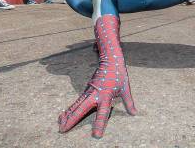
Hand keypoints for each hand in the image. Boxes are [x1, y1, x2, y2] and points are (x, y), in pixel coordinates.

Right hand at [58, 16, 136, 137]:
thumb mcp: (126, 88)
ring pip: (76, 106)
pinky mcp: (85, 90)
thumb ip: (128, 102)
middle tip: (63, 129)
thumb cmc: (119, 74)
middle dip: (72, 120)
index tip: (96, 136)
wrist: (110, 59)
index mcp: (106, 95)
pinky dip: (69, 110)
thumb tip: (134, 114)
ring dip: (68, 115)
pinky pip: (76, 102)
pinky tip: (62, 116)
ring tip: (59, 125)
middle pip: (81, 109)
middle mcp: (95, 94)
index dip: (100, 124)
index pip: (103, 113)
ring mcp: (89, 92)